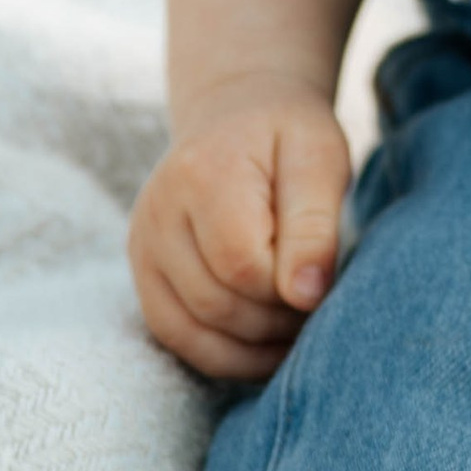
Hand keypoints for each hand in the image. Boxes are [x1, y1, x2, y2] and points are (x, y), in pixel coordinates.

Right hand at [126, 82, 351, 380]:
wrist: (236, 115)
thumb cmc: (288, 136)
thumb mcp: (321, 159)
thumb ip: (316, 224)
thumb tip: (307, 295)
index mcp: (203, 174)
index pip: (243, 265)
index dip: (291, 288)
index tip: (326, 276)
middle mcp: (158, 213)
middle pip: (217, 304)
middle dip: (277, 319)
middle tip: (319, 305)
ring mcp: (143, 246)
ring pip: (192, 331)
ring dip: (254, 343)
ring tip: (296, 320)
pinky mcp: (144, 272)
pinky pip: (175, 336)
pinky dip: (225, 355)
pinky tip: (267, 345)